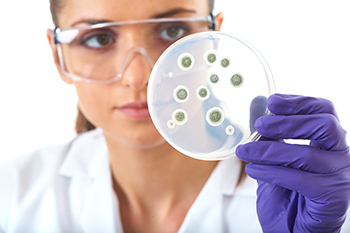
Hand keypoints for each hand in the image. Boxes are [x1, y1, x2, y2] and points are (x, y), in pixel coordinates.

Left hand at [236, 94, 349, 231]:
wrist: (291, 229)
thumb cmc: (285, 192)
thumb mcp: (272, 156)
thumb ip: (266, 130)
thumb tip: (256, 101)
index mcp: (327, 141)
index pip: (325, 111)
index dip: (300, 102)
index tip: (272, 101)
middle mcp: (339, 155)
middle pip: (325, 126)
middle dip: (288, 122)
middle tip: (259, 125)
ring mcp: (339, 177)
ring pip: (307, 154)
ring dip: (269, 150)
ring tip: (244, 152)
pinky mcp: (332, 197)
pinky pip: (300, 180)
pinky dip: (272, 173)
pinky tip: (254, 171)